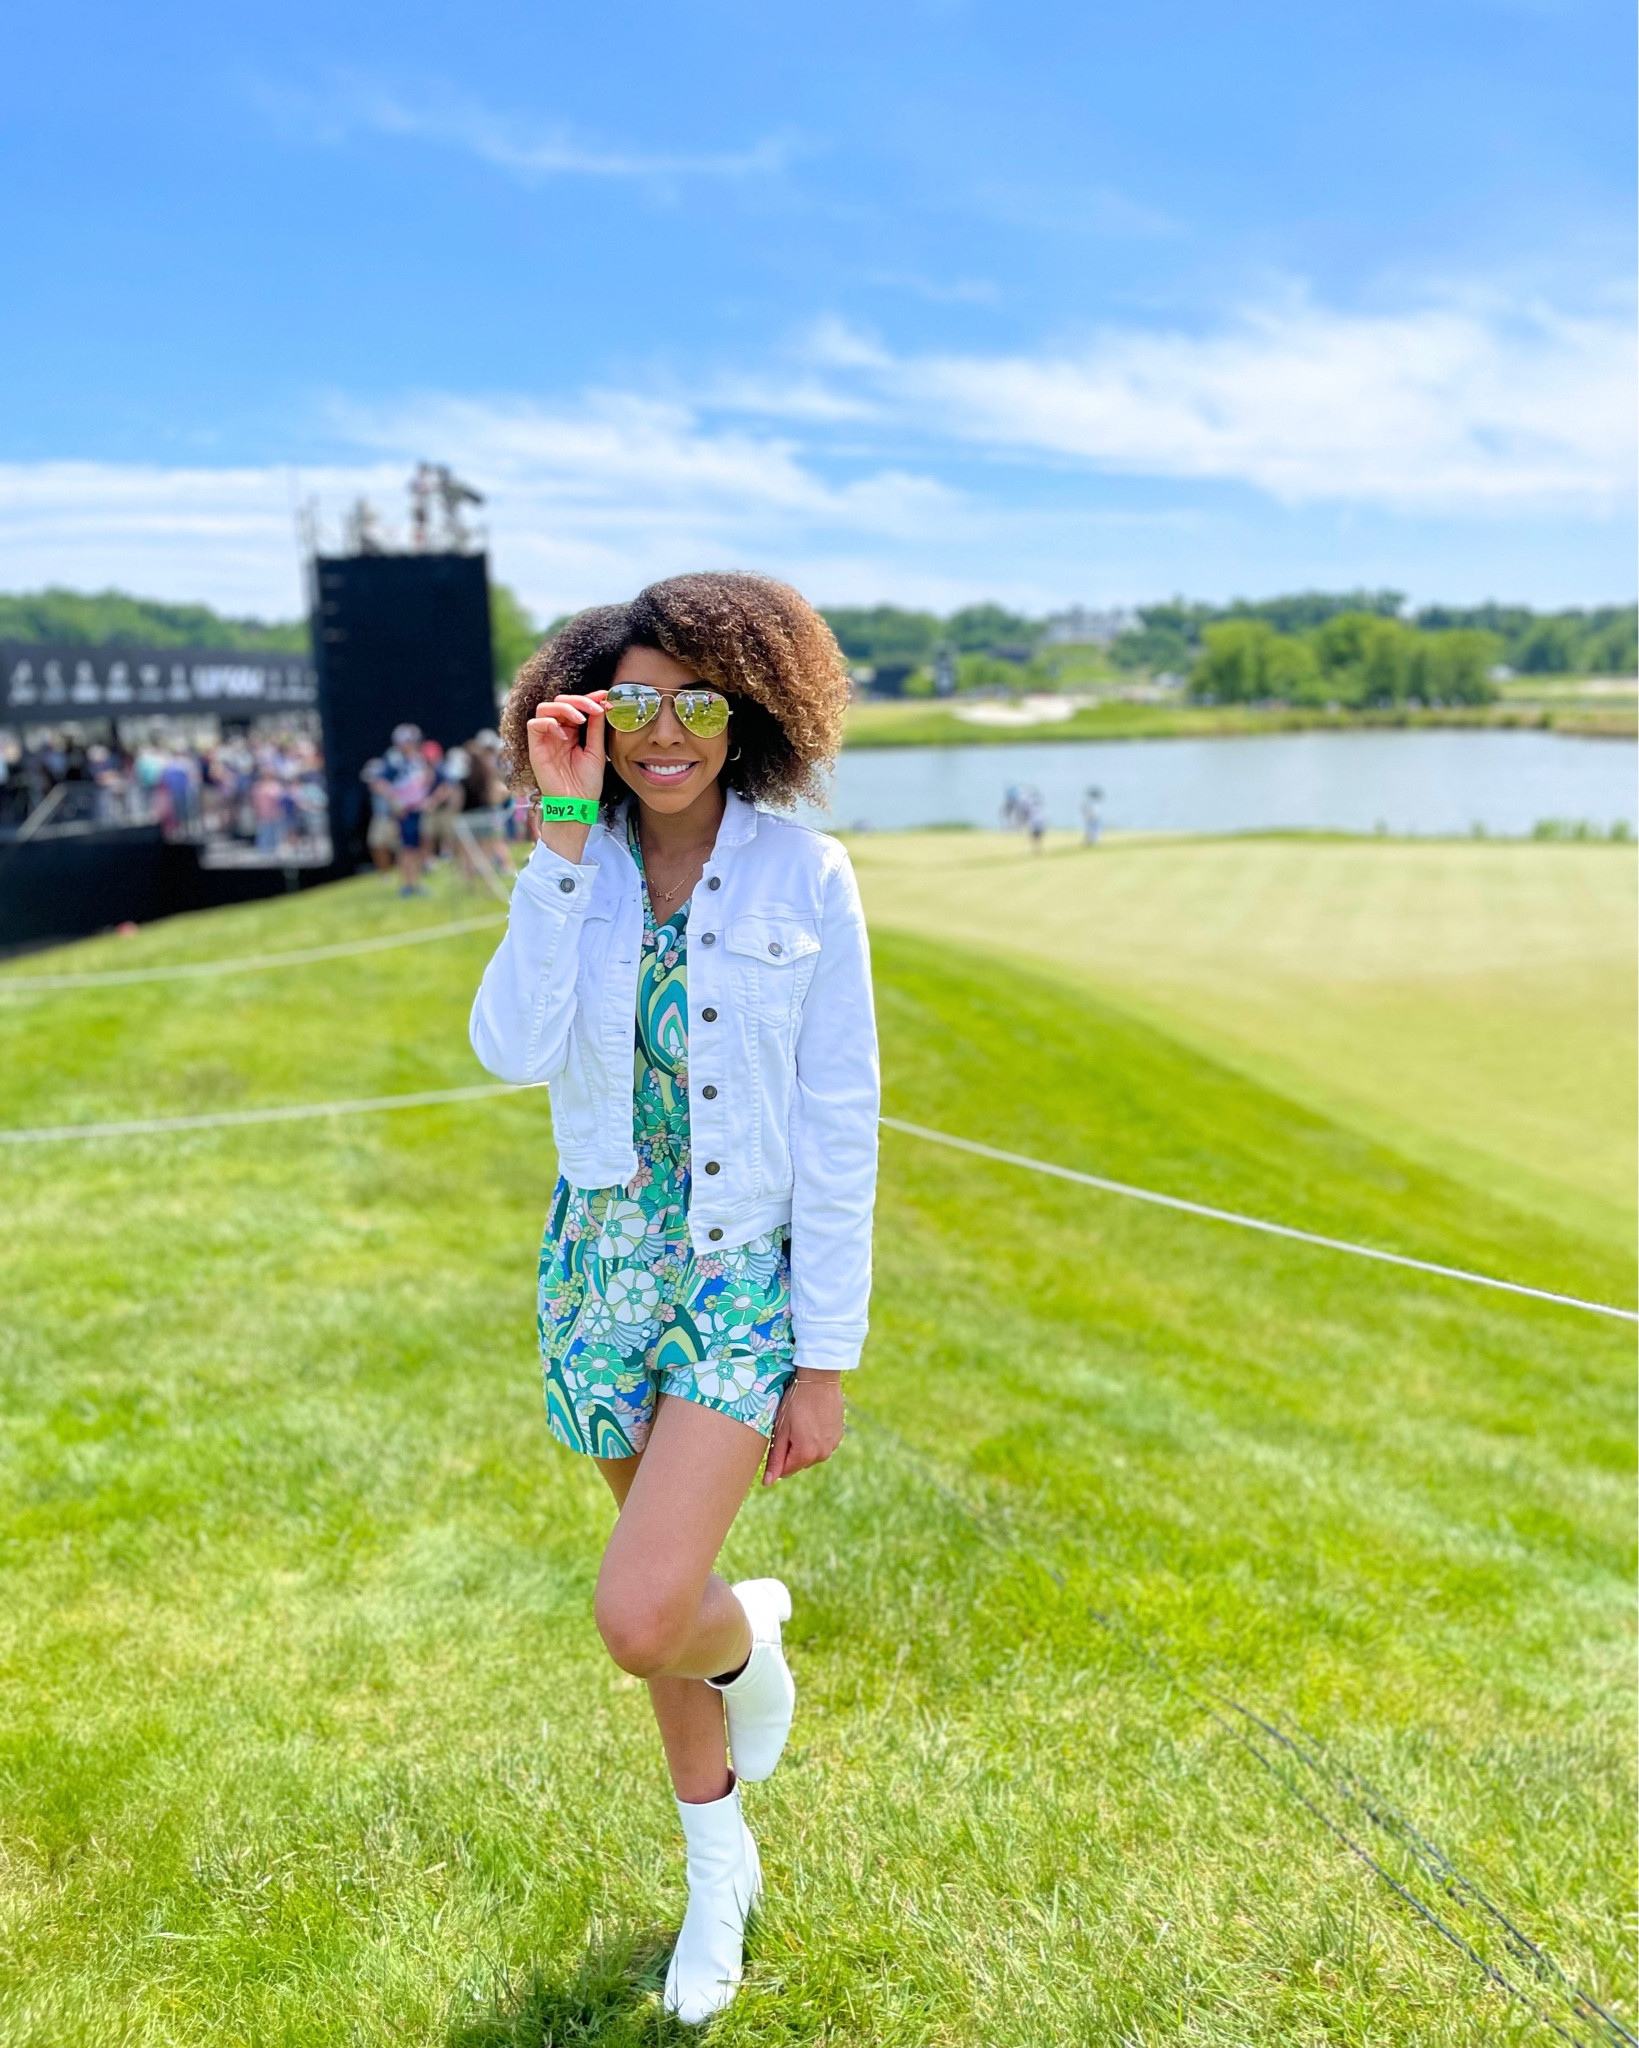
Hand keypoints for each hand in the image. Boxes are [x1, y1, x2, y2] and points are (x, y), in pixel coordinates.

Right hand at [526, 692, 606, 801]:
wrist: (577, 804)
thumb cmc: (586, 782)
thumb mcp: (596, 750)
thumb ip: (596, 728)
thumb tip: (602, 704)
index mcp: (572, 731)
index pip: (576, 706)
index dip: (589, 698)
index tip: (605, 696)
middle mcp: (557, 732)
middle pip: (559, 701)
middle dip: (579, 700)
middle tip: (595, 707)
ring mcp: (546, 739)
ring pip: (545, 708)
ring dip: (564, 708)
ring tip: (580, 719)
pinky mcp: (535, 748)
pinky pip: (534, 725)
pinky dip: (549, 724)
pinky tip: (565, 736)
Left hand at [763, 1370, 844, 1484]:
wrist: (819, 1380)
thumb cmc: (795, 1402)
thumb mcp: (780, 1429)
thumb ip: (775, 1458)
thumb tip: (767, 1483)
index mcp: (805, 1454)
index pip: (785, 1471)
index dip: (777, 1458)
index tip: (775, 1440)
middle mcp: (821, 1455)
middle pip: (799, 1463)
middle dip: (790, 1451)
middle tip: (788, 1428)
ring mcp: (832, 1446)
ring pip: (811, 1455)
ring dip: (804, 1445)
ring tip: (801, 1422)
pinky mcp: (838, 1436)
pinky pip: (822, 1445)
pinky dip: (815, 1438)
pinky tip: (812, 1421)